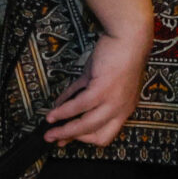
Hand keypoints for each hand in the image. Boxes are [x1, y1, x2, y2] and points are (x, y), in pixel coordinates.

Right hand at [44, 25, 149, 145]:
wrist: (128, 39)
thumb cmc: (115, 57)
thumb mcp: (100, 81)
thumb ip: (82, 94)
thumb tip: (62, 104)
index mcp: (123, 110)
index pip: (104, 135)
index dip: (83, 138)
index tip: (67, 137)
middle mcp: (121, 109)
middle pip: (95, 136)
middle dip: (71, 139)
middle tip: (53, 139)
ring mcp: (113, 101)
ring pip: (86, 125)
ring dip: (64, 130)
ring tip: (48, 131)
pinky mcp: (103, 90)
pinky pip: (79, 106)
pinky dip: (63, 111)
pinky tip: (52, 113)